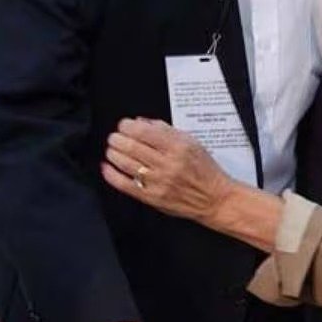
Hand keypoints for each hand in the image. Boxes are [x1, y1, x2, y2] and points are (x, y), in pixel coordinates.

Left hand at [102, 118, 234, 223]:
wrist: (214, 199)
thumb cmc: (204, 170)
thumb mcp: (191, 142)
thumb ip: (166, 130)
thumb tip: (140, 122)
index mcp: (178, 147)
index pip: (144, 132)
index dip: (127, 126)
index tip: (123, 125)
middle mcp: (167, 163)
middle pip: (132, 146)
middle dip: (117, 138)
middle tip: (114, 137)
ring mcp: (159, 182)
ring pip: (126, 163)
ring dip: (113, 153)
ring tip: (111, 149)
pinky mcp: (152, 198)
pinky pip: (126, 185)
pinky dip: (112, 175)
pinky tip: (107, 168)